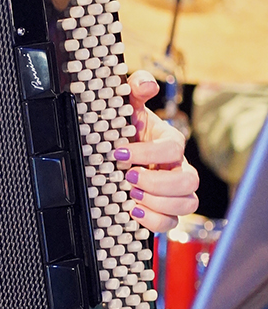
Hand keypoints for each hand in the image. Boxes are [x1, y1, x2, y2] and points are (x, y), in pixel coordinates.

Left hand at [114, 70, 199, 231]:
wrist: (118, 154)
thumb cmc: (128, 131)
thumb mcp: (128, 107)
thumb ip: (136, 88)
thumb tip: (146, 85)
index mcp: (170, 143)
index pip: (172, 148)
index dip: (147, 153)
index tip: (119, 152)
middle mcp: (179, 168)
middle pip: (189, 181)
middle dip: (157, 183)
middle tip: (129, 178)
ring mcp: (176, 192)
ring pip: (187, 205)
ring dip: (158, 203)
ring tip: (131, 195)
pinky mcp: (166, 211)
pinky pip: (172, 223)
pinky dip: (154, 221)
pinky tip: (134, 212)